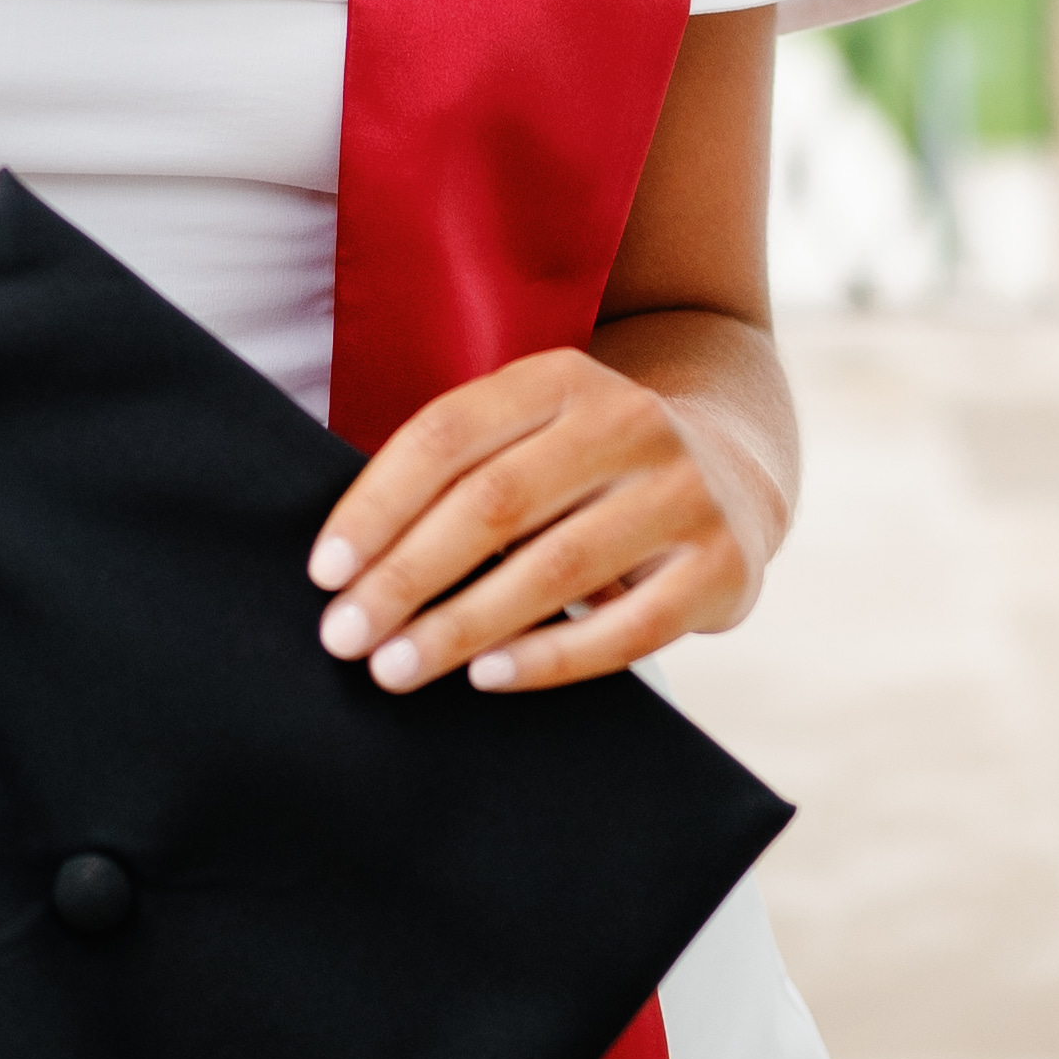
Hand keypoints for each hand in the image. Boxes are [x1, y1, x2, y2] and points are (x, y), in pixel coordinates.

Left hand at [303, 343, 782, 695]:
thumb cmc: (584, 472)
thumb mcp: (530, 438)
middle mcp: (629, 420)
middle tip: (345, 637)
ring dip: (463, 626)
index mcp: (561, 379)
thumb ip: (457, 477)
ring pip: (556, 567)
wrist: (734, 474)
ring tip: (396, 668)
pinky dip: (551, 658)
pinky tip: (488, 678)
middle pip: (494, 501)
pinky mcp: (722, 565)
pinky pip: (628, 627)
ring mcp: (683, 491)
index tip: (324, 572)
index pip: (448, 435)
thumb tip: (346, 565)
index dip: (377, 504)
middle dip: (406, 576)